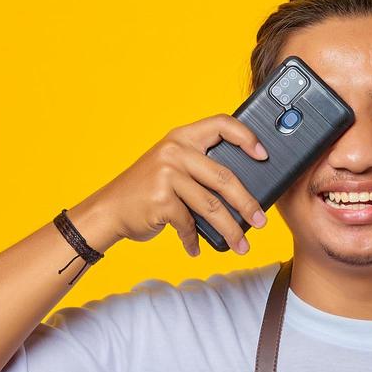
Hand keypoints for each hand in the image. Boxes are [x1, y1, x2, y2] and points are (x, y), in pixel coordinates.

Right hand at [80, 114, 270, 256]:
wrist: (108, 210)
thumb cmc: (145, 190)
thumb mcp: (169, 166)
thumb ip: (198, 166)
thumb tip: (241, 190)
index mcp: (182, 137)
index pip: (221, 124)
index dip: (246, 137)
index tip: (263, 155)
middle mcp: (175, 151)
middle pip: (225, 177)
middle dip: (247, 204)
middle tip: (260, 220)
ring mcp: (167, 174)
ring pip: (212, 206)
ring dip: (231, 230)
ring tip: (242, 245)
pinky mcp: (161, 199)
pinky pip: (189, 224)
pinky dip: (194, 240)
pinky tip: (196, 248)